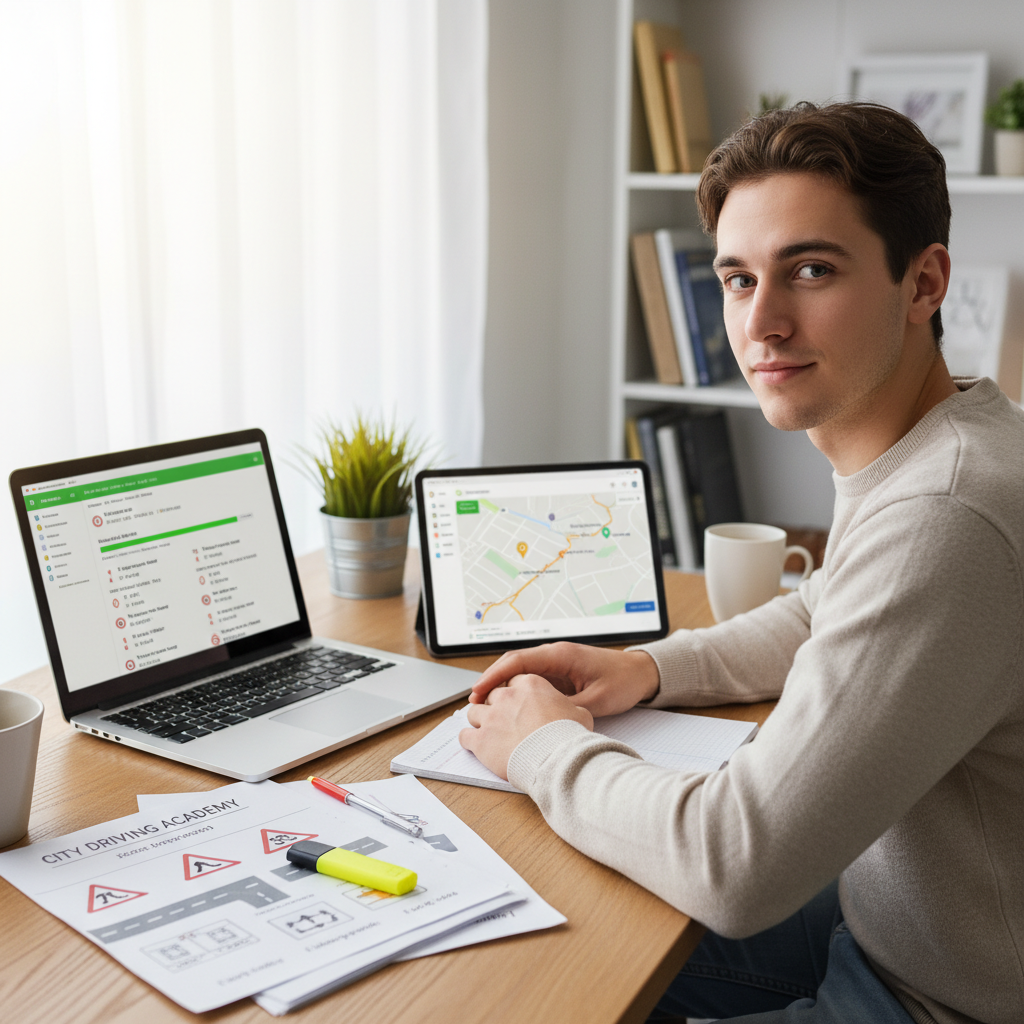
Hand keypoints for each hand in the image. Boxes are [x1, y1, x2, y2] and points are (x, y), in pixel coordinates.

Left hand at [459, 674, 593, 779]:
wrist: (556, 759)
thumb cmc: (569, 736)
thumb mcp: (580, 713)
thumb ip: (569, 707)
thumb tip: (572, 711)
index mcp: (530, 685)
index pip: (514, 682)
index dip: (515, 693)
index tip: (516, 702)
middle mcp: (507, 696)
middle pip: (492, 694)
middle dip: (495, 705)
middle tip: (502, 718)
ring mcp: (491, 717)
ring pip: (474, 711)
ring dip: (479, 719)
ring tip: (487, 730)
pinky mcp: (480, 739)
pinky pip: (465, 735)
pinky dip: (468, 739)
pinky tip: (473, 744)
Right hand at [469, 642, 659, 717]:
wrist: (641, 673)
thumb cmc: (622, 682)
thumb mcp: (594, 700)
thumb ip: (565, 707)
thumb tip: (539, 719)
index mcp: (560, 655)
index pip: (518, 660)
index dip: (495, 675)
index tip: (478, 690)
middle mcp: (555, 655)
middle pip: (513, 663)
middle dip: (491, 681)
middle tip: (474, 702)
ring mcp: (557, 663)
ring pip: (520, 671)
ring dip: (502, 685)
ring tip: (486, 706)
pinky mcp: (561, 672)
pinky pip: (532, 678)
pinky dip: (517, 689)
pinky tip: (510, 705)